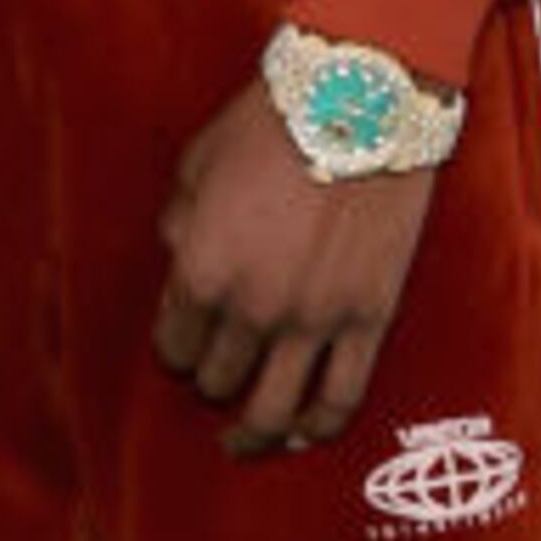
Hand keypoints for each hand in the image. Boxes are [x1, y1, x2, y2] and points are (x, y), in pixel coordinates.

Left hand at [153, 80, 437, 457]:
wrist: (362, 100)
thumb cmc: (273, 121)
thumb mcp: (198, 163)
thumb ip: (179, 219)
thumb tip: (179, 251)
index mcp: (200, 271)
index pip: (173, 343)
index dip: (175, 347)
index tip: (183, 343)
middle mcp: (251, 308)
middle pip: (219, 378)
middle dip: (213, 376)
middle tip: (220, 368)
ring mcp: (313, 320)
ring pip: (273, 409)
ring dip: (253, 430)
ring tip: (243, 440)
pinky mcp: (367, 319)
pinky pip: (340, 397)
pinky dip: (317, 427)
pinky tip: (302, 437)